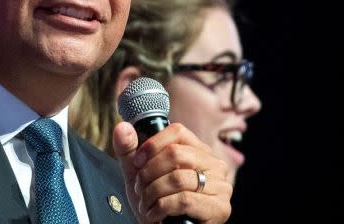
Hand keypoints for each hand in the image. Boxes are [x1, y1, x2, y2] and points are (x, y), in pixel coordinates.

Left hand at [112, 122, 232, 223]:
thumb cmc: (155, 202)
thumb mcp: (138, 174)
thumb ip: (129, 150)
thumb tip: (122, 127)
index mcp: (198, 151)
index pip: (178, 131)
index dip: (153, 144)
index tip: (137, 162)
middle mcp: (214, 165)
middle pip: (176, 153)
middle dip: (149, 172)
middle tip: (139, 188)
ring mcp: (221, 186)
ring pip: (178, 178)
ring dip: (152, 193)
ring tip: (145, 204)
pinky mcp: (219, 208)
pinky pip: (185, 200)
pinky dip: (162, 208)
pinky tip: (155, 215)